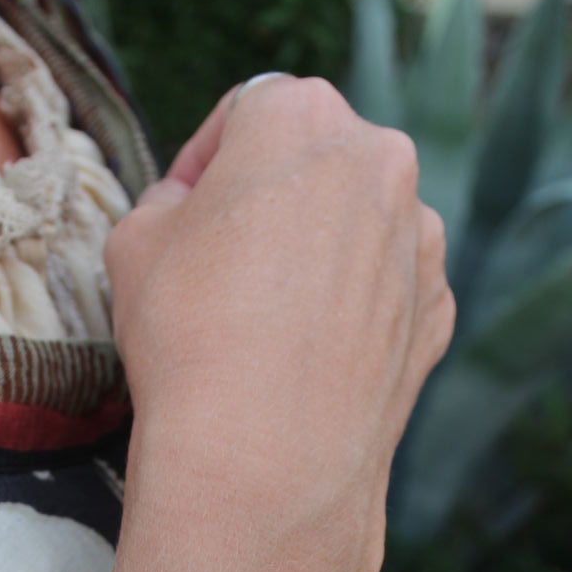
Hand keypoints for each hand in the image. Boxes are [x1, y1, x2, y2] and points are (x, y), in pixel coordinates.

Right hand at [16, 78, 454, 571]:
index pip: (253, 118)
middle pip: (311, 192)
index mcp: (315, 149)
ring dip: (287, 317)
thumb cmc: (172, 411)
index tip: (160, 274)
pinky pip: (364, 351)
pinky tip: (272, 437)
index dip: (195, 193)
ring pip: (342, 276)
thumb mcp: (135, 287)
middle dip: (249, 248)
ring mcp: (423, 306)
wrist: (250, 558)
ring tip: (223, 399)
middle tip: (184, 335)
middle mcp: (393, 214)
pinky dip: (322, 378)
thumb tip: (192, 255)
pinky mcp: (426, 389)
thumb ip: (175, 235)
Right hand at [99, 76, 453, 571]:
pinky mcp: (439, 312)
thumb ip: (168, 203)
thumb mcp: (133, 243)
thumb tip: (192, 212)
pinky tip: (308, 359)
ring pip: (361, 227)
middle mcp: (381, 161)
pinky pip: (388, 293)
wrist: (263, 459)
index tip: (183, 213)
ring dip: (319, 255)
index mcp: (301, 115)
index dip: (205, 164)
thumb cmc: (189, 335)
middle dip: (273, 202)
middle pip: (317, 162)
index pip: (246, 112)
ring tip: (266, 325)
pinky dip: (355, 311)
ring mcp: (422, 240)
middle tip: (224, 268)